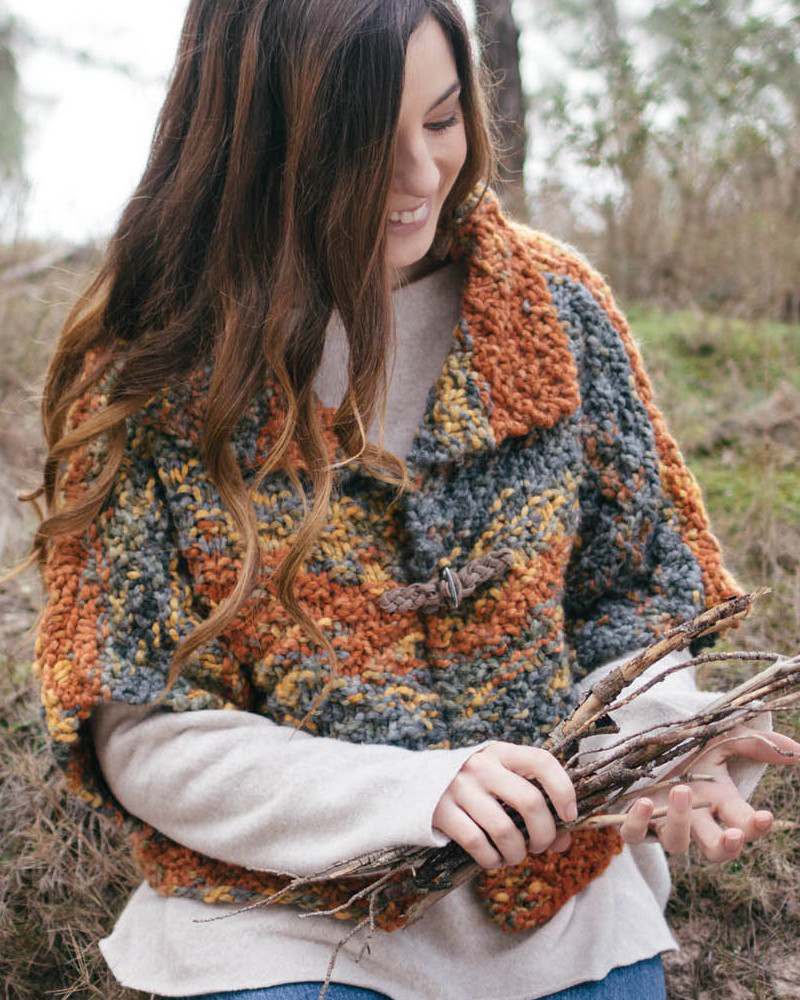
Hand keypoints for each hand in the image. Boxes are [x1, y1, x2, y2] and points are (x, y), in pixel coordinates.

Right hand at [432, 741, 577, 869]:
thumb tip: (564, 841)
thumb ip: (532, 804)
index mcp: (501, 752)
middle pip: (529, 801)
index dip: (563, 789)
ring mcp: (459, 788)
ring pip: (505, 830)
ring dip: (517, 852)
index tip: (569, 815)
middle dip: (544, 834)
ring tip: (515, 855)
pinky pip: (478, 843)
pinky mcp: (441, 811)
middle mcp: (481, 766)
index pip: (541, 761)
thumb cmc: (474, 786)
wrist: (416, 782)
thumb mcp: (501, 781)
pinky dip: (492, 859)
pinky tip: (493, 859)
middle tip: (541, 846)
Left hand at [619, 724, 799, 859]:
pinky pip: (633, 835)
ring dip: (680, 822)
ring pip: (676, 844)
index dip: (757, 826)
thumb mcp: (725, 738)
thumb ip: (759, 744)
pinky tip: (643, 803)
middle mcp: (695, 820)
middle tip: (734, 835)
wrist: (647, 740)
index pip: (746, 825)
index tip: (765, 816)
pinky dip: (637, 824)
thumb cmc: (690, 744)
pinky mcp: (635, 819)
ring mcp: (664, 822)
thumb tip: (799, 752)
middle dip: (727, 846)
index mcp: (721, 803)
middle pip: (716, 851)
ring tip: (682, 791)